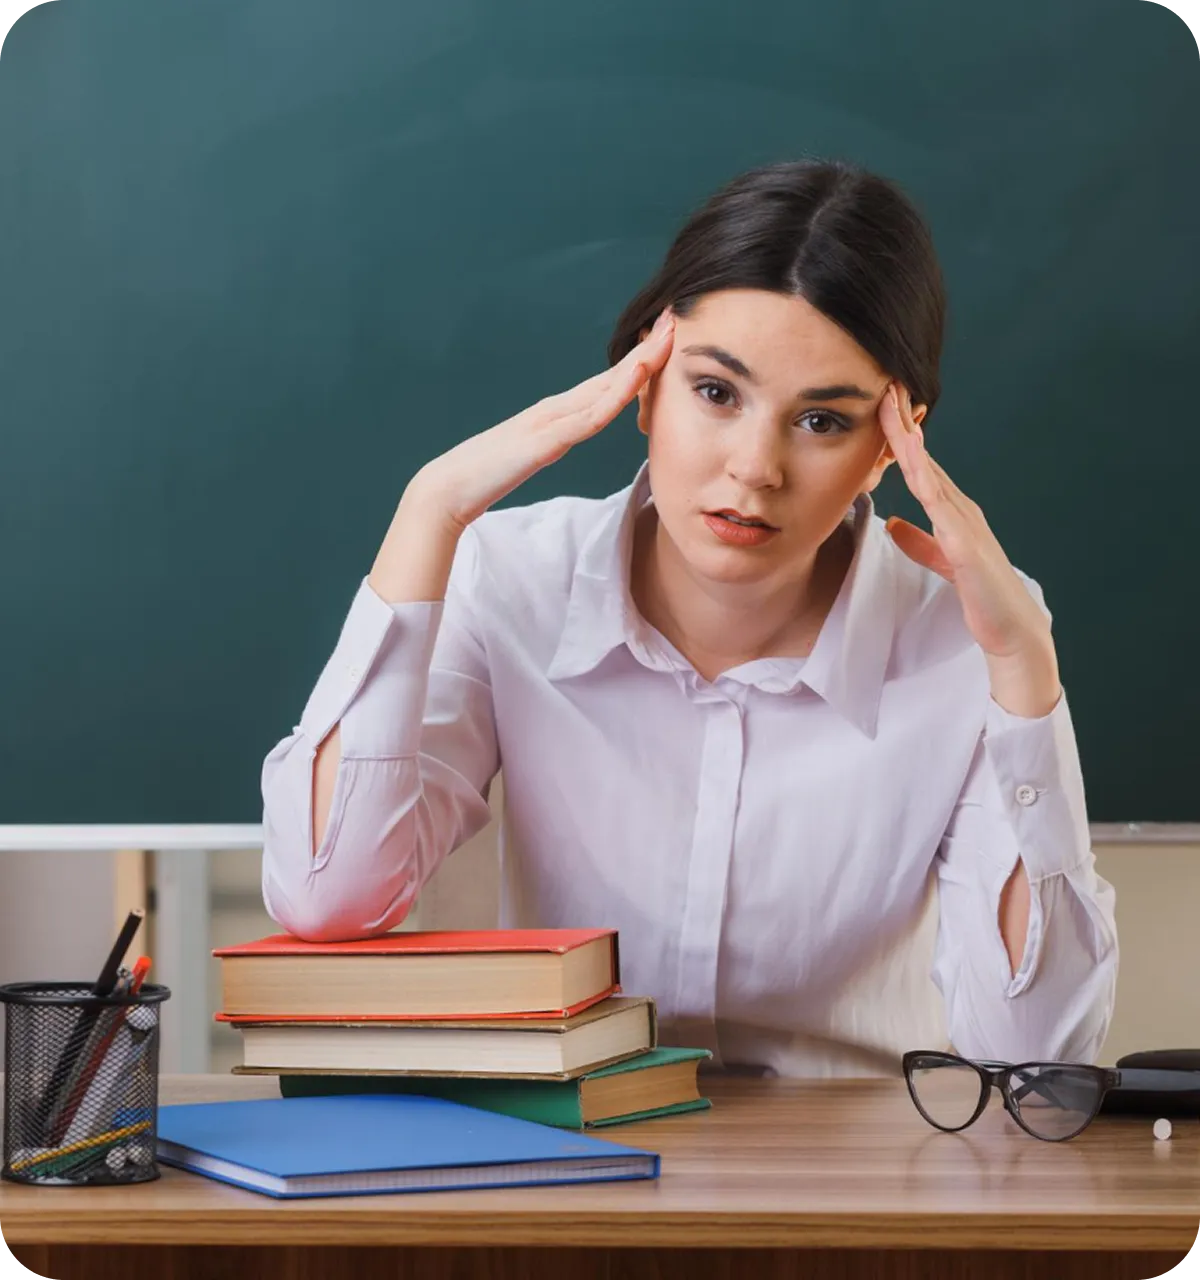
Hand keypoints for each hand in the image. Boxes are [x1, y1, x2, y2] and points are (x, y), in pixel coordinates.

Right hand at [413, 308, 675, 532]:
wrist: (450, 487)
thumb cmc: (487, 475)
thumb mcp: (533, 455)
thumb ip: (553, 442)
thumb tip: (572, 438)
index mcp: (556, 414)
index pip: (606, 384)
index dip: (638, 361)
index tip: (664, 338)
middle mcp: (556, 408)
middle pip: (611, 376)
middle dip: (646, 348)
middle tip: (674, 319)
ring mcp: (551, 420)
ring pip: (605, 388)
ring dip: (639, 362)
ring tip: (667, 336)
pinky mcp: (545, 440)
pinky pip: (588, 416)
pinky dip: (615, 394)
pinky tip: (636, 376)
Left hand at [879, 382, 1060, 716]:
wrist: (1011, 628)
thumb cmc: (980, 593)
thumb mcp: (940, 559)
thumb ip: (918, 540)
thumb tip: (892, 522)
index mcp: (950, 510)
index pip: (918, 463)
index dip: (898, 433)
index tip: (880, 401)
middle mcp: (959, 508)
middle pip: (923, 457)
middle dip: (904, 420)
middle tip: (884, 382)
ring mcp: (965, 524)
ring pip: (930, 473)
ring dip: (911, 440)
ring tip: (893, 406)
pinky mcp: (966, 547)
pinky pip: (942, 509)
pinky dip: (926, 482)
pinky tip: (912, 462)